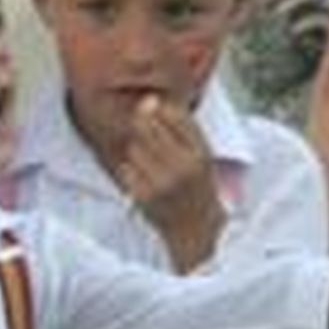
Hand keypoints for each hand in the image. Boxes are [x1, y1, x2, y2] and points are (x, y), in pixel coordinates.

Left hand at [121, 95, 223, 268]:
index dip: (156, 107)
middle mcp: (182, 167)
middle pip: (147, 128)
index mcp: (200, 152)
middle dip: (141, 123)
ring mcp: (161, 183)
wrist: (196, 228)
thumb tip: (148, 100)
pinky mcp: (143, 197)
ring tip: (150, 160)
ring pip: (133, 148)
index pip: (172, 115)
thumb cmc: (198, 185)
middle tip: (143, 128)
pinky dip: (130, 169)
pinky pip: (126, 169)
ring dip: (136, 149)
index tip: (151, 106)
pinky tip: (144, 177)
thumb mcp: (202, 152)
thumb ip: (181, 125)